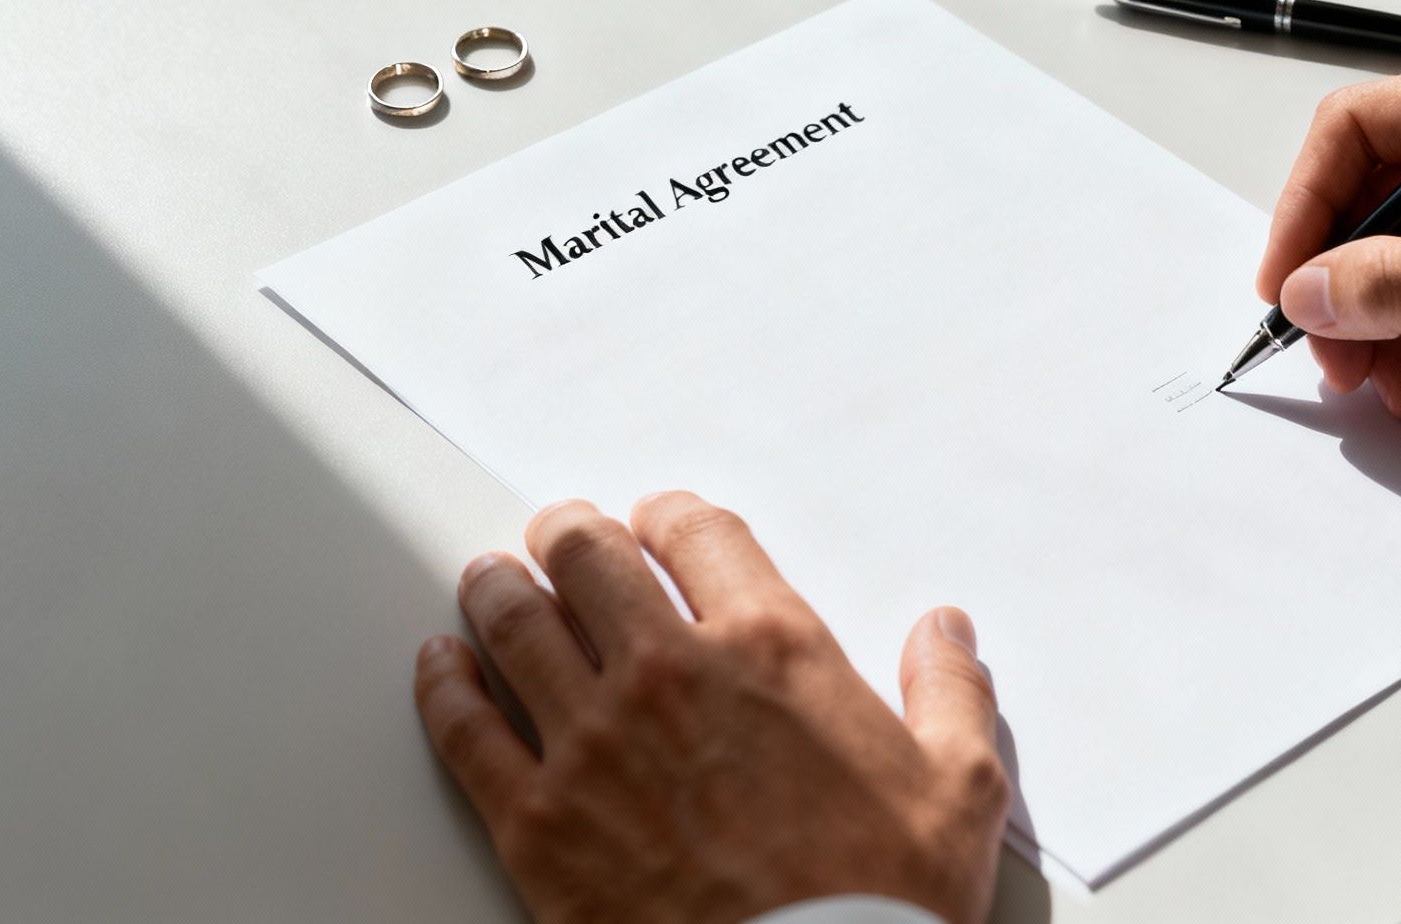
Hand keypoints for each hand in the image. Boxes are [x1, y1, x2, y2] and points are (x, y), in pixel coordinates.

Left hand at [413, 493, 1009, 923]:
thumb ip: (950, 692)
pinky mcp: (537, 820)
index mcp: (774, 649)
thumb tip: (945, 633)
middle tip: (562, 537)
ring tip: (492, 578)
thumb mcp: (958, 791)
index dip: (671, 516)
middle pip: (588, 555)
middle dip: (570, 534)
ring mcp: (593, 744)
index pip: (698, 533)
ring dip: (500, 587)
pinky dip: (444, 682)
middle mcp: (672, 675)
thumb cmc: (880, 907)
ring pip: (515, 620)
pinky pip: (464, 726)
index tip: (659, 523)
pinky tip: (442, 663)